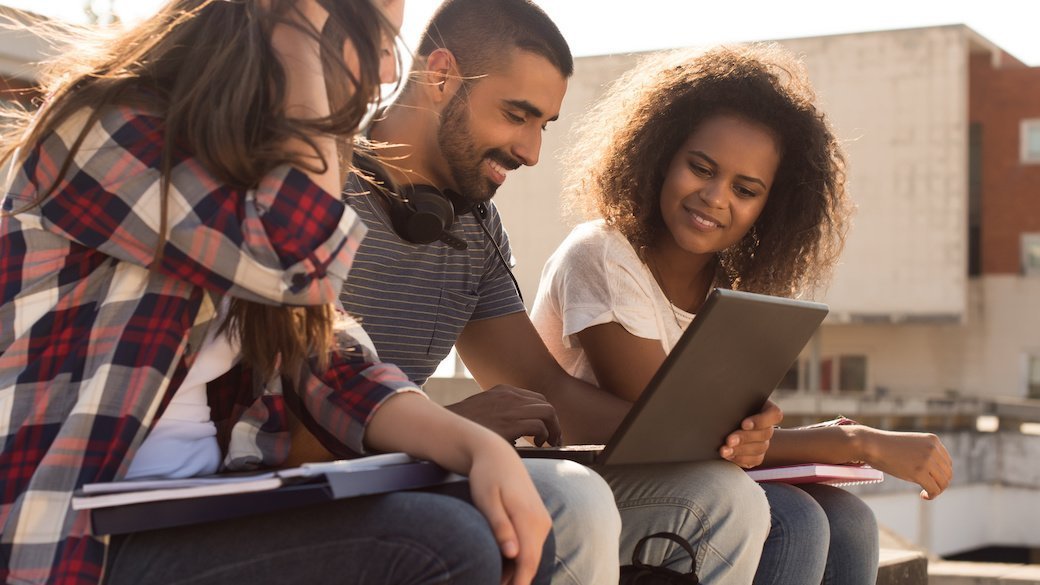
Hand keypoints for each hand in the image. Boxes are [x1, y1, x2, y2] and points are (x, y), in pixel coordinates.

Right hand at [446, 386, 561, 445]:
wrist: (444, 429)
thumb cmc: (462, 426)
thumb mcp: (482, 411)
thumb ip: (499, 414)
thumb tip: (514, 433)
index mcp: (503, 391)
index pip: (535, 398)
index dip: (544, 414)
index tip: (545, 429)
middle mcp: (509, 396)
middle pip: (545, 404)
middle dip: (554, 422)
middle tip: (553, 439)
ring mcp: (510, 408)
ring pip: (547, 412)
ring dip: (554, 429)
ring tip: (550, 442)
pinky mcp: (510, 424)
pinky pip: (539, 426)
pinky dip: (544, 436)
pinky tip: (538, 445)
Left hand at [465, 437, 552, 584]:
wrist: (498, 455)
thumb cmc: (487, 476)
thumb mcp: (487, 500)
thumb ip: (500, 526)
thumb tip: (512, 554)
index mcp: (528, 517)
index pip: (527, 560)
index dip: (517, 583)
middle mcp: (540, 521)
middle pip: (531, 562)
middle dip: (515, 581)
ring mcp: (542, 521)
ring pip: (532, 556)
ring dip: (516, 572)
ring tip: (495, 580)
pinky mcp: (539, 521)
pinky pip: (531, 547)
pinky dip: (519, 560)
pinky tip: (502, 566)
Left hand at [720, 399, 782, 467]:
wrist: (724, 421)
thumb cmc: (730, 407)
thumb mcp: (733, 401)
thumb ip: (734, 403)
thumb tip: (722, 406)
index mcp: (766, 409)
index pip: (774, 414)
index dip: (761, 420)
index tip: (744, 424)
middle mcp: (767, 427)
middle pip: (765, 434)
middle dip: (744, 438)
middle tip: (729, 440)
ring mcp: (764, 442)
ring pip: (759, 448)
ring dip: (740, 450)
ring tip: (724, 450)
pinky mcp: (757, 455)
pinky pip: (754, 460)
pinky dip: (740, 459)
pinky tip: (728, 456)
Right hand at [860, 429, 952, 499]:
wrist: (871, 444)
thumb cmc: (887, 446)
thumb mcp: (912, 445)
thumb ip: (925, 453)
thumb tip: (934, 474)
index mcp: (933, 440)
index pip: (947, 462)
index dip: (941, 474)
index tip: (930, 480)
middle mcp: (933, 449)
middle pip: (947, 473)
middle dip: (939, 484)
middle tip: (928, 488)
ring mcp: (927, 460)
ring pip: (943, 483)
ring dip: (936, 490)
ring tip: (925, 492)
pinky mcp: (919, 472)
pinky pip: (934, 489)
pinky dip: (931, 495)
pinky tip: (923, 495)